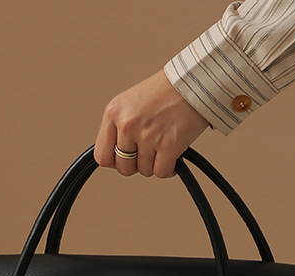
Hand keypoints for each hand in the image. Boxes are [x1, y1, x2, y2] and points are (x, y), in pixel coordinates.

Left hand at [95, 70, 209, 177]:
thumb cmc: (163, 93)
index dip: (115, 161)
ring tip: (162, 145)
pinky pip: (161, 173)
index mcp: (113, 113)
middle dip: (136, 164)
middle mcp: (127, 124)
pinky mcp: (168, 145)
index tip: (126, 157)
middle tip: (148, 151)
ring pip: (144, 171)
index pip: (102, 156)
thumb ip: (118, 128)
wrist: (192, 83)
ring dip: (155, 163)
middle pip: (123, 167)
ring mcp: (147, 136)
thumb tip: (114, 157)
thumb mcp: (129, 104)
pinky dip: (169, 168)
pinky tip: (172, 155)